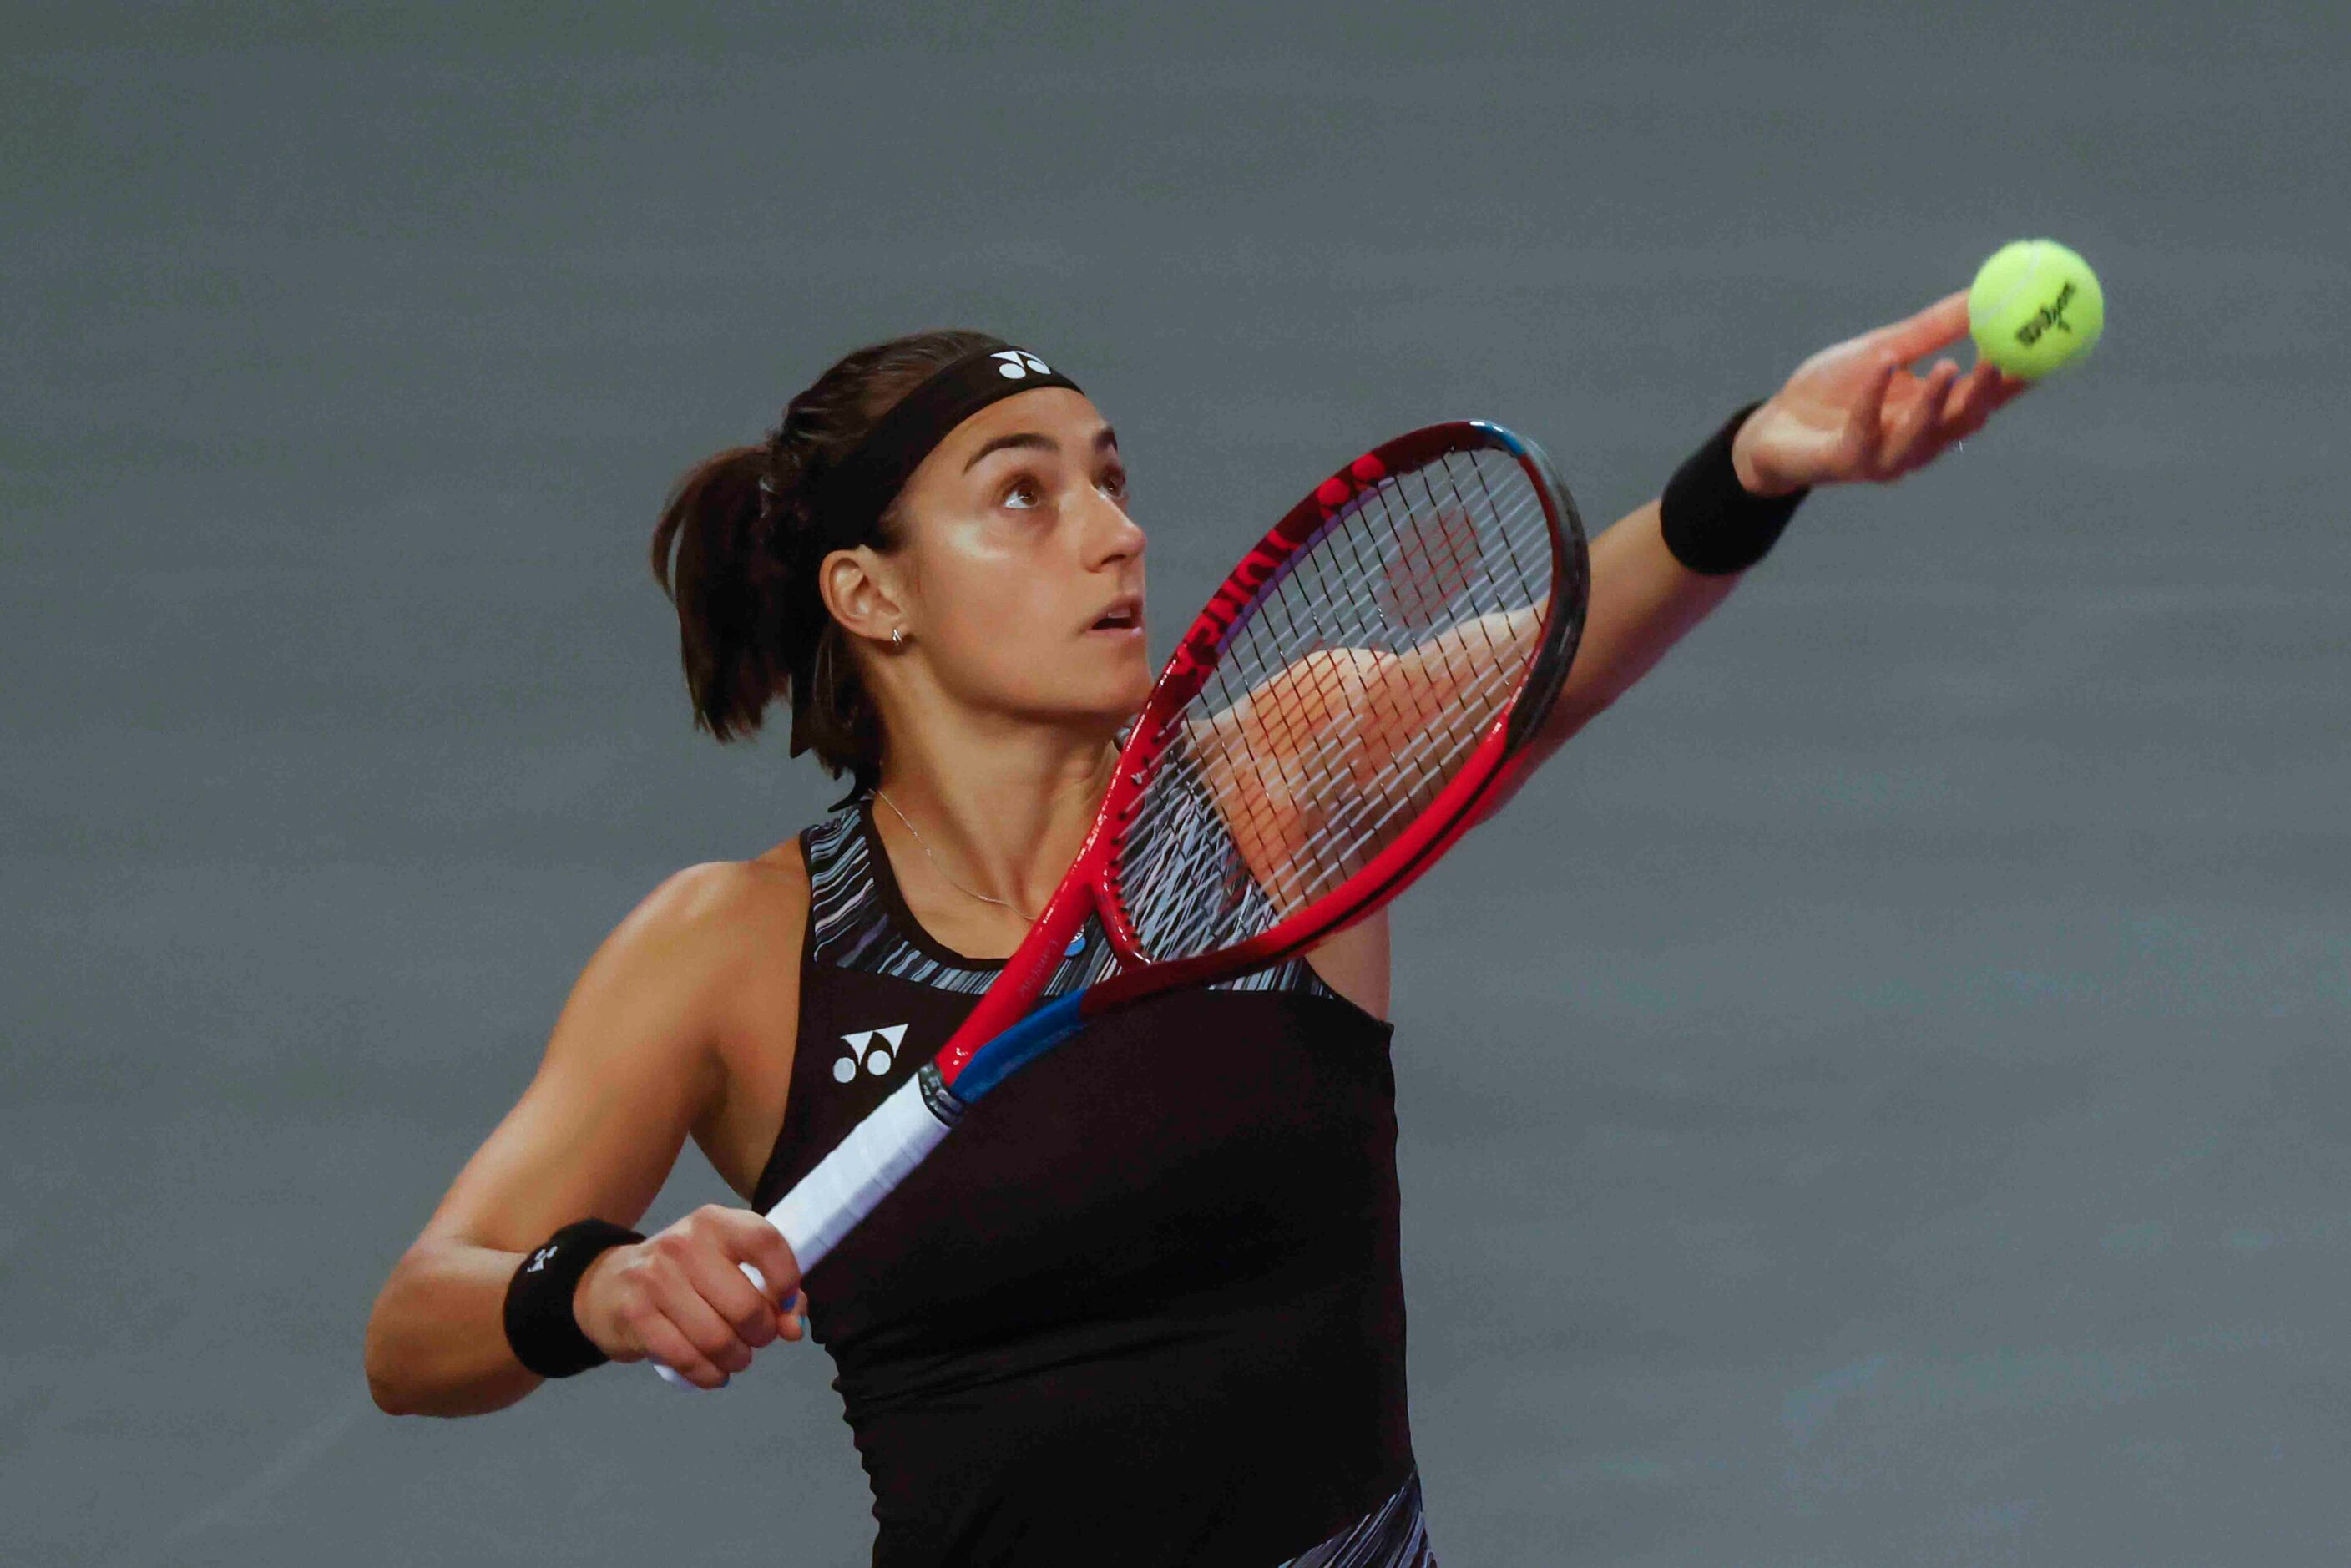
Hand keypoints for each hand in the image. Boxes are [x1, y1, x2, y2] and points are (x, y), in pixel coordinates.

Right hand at [572, 1204, 805, 1388]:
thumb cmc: (685, 1276)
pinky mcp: (636, 1315)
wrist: (609, 1284)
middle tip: (755, 1339)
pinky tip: (714, 1372)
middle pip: (746, 1305)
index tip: (785, 1304)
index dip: (786, 1279)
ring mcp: (655, 1279)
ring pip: (717, 1339)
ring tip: (735, 1357)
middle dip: (761, 1334)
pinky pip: (687, 1359)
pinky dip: (709, 1375)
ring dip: (736, 1359)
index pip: (765, 1242)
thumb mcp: (727, 1264)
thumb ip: (771, 1289)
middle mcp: (684, 1245)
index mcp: (714, 1222)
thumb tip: (793, 1326)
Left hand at [1730, 288, 2033, 496]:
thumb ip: (1931, 330)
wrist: (1773, 428)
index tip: (2048, 342)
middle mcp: (1919, 442)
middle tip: (2006, 355)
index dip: (2020, 376)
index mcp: (1935, 415)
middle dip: (1989, 392)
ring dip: (1940, 402)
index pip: (1988, 398)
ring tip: (1954, 364)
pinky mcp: (1845, 461)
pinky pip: (1864, 429)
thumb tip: (1982, 291)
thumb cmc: (1832, 392)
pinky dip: (1875, 395)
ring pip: (1922, 436)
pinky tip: (1886, 362)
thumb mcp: (1886, 351)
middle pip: (1965, 421)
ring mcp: (1884, 458)